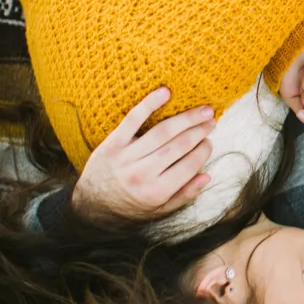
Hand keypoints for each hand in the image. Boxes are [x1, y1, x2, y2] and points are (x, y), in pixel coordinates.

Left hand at [73, 87, 213, 220]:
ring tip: (201, 109)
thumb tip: (207, 175)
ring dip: (186, 118)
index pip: (190, 165)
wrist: (91, 206)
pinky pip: (133, 119)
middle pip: (179, 145)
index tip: (210, 141)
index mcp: (157, 191)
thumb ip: (185, 194)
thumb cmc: (130, 206)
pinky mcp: (113, 143)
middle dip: (199, 130)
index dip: (204, 150)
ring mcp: (127, 157)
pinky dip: (149, 104)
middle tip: (212, 119)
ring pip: (162, 132)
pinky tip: (165, 92)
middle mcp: (143, 173)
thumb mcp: (159, 210)